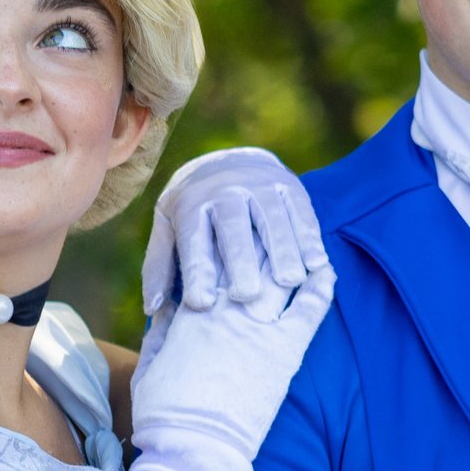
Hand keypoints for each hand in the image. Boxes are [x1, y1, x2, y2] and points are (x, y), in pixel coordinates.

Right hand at [129, 220, 333, 470]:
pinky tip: (326, 269)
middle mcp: (228, 308)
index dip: (226, 243)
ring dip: (291, 253)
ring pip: (282, 274)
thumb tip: (165, 309)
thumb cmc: (163, 412)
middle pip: (251, 259)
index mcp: (192, 309)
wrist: (193, 448)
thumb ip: (160, 331)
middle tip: (271, 217)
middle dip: (260, 238)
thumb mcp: (151, 363)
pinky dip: (321, 285)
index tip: (235, 226)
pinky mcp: (286, 352)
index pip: (214, 262)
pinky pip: (311, 308)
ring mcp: (260, 328)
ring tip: (301, 238)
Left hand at [142, 147, 322, 316]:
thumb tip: (152, 309)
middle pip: (233, 226)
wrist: (226, 162)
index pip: (193, 240)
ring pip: (271, 217)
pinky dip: (309, 236)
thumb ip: (160, 268)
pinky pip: (300, 210)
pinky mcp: (288, 184)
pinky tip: (317, 263)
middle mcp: (224, 190)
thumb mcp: (169, 232)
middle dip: (240, 259)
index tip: (202, 304)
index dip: (197, 271)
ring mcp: (259, 184)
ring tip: (290, 281)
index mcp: (192, 205)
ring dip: (283, 249)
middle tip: (247, 295)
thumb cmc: (194, 214)